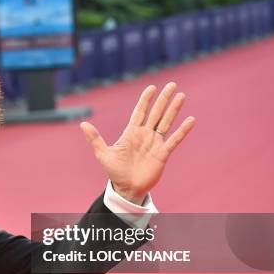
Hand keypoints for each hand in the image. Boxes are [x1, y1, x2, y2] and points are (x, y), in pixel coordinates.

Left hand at [80, 82, 194, 204]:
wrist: (126, 188)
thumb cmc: (115, 171)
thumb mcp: (103, 154)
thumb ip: (95, 139)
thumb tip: (83, 124)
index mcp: (131, 133)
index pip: (140, 112)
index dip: (145, 100)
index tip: (151, 87)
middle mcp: (144, 135)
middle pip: (156, 113)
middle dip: (163, 99)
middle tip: (172, 85)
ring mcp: (155, 143)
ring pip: (166, 122)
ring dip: (173, 110)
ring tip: (181, 95)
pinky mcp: (162, 154)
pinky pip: (174, 140)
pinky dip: (182, 130)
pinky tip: (190, 120)